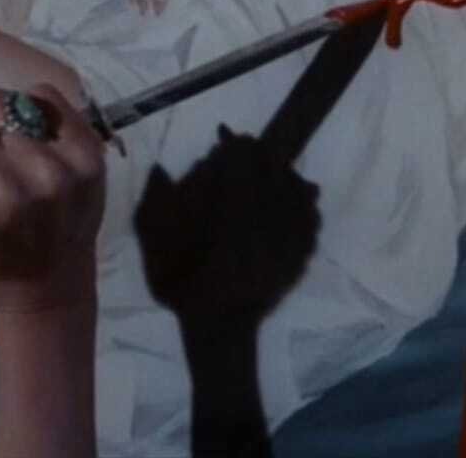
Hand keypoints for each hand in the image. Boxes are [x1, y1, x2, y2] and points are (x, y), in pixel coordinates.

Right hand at [133, 124, 320, 321]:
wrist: (219, 326)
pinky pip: (312, 216)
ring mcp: (291, 232)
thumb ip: (156, 199)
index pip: (243, 155)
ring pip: (297, 187)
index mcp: (232, 204)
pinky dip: (302, 204)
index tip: (225, 139)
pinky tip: (291, 204)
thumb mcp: (154, 242)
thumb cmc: (183, 283)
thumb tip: (161, 169)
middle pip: (274, 165)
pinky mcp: (303, 251)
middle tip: (247, 157)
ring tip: (269, 179)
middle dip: (260, 156)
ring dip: (283, 176)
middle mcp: (268, 211)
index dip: (234, 143)